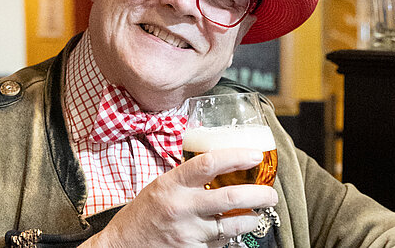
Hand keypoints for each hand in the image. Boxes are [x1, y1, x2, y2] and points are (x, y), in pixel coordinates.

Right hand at [83, 148, 277, 247]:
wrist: (123, 246)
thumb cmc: (143, 213)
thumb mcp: (160, 186)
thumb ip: (186, 178)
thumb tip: (219, 164)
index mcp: (172, 184)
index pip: (209, 163)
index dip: (237, 157)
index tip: (255, 155)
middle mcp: (181, 207)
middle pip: (230, 196)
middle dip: (259, 194)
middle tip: (270, 193)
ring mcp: (188, 232)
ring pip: (232, 224)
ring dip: (252, 218)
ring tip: (258, 213)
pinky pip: (221, 243)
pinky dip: (231, 236)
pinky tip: (232, 229)